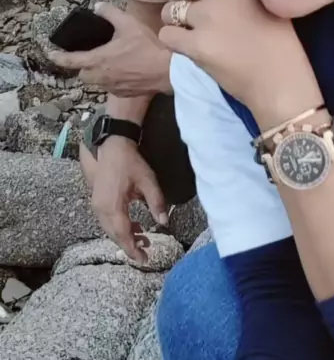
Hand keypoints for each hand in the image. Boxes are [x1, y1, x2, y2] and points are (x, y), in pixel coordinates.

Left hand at [49, 3, 169, 95]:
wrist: (167, 70)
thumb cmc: (146, 47)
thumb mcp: (128, 24)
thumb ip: (110, 13)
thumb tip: (98, 6)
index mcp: (97, 60)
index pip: (71, 60)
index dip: (58, 57)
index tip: (51, 54)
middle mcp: (101, 77)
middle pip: (82, 74)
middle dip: (82, 66)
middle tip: (88, 56)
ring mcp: (112, 87)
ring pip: (96, 82)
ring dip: (97, 73)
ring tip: (106, 63)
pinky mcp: (124, 93)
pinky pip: (111, 87)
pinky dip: (111, 79)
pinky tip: (123, 71)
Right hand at [92, 137, 166, 262]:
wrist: (112, 145)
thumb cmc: (130, 162)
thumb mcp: (147, 180)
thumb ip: (156, 202)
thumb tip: (164, 222)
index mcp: (112, 206)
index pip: (122, 235)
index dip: (132, 249)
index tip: (144, 259)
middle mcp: (100, 209)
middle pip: (114, 235)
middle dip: (129, 244)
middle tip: (146, 250)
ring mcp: (96, 204)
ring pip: (110, 228)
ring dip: (125, 235)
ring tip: (143, 237)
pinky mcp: (97, 200)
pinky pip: (107, 220)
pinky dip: (119, 226)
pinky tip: (133, 225)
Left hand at [160, 0, 319, 115]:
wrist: (281, 78)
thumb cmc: (275, 36)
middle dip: (181, 2)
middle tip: (200, 19)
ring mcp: (207, 14)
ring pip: (168, 11)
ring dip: (177, 23)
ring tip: (200, 35)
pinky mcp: (197, 42)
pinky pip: (167, 35)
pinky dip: (175, 43)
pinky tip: (194, 49)